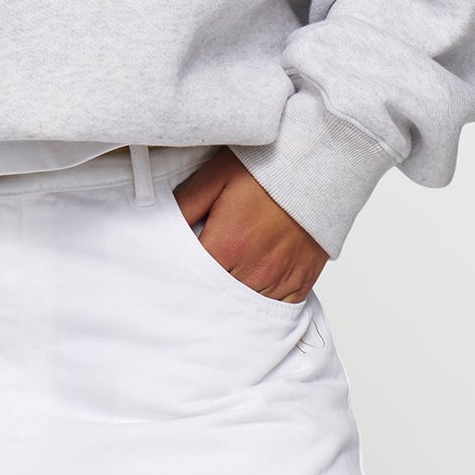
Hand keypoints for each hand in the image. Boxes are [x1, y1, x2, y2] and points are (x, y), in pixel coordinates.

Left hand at [172, 149, 328, 302]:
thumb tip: (159, 226)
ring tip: (220, 292)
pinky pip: (277, 309)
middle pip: (217, 299)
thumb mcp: (214, 177)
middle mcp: (254, 270)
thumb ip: (185, 205)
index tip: (171, 278)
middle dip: (203, 294)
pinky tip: (251, 295)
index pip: (192, 280)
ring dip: (231, 303)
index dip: (180, 279)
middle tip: (193, 288)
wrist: (316, 165)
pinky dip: (262, 306)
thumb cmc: (264, 168)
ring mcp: (280, 279)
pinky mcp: (301, 281)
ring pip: (245, 309)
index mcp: (227, 246)